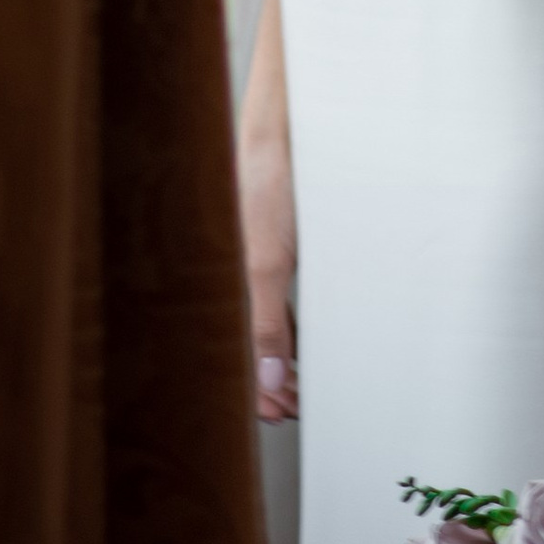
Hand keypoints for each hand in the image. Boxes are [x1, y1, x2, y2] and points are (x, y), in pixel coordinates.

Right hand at [241, 101, 297, 425]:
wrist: (285, 130)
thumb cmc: (267, 184)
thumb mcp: (270, 263)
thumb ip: (269, 323)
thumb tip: (270, 378)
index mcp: (232, 283)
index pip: (241, 350)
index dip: (258, 387)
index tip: (277, 414)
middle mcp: (244, 273)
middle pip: (257, 340)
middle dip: (275, 376)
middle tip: (296, 406)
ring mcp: (262, 257)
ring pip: (273, 319)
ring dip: (289, 352)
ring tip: (304, 381)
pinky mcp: (282, 240)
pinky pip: (286, 293)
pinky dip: (297, 319)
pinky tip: (311, 331)